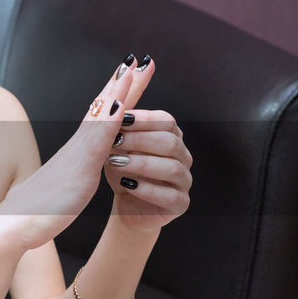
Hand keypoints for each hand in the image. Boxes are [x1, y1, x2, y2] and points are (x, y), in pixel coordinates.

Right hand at [0, 58, 138, 249]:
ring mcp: (77, 155)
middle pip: (103, 107)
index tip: (132, 72)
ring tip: (132, 67)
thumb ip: (75, 171)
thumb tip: (80, 165)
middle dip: (123, 82)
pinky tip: (122, 104)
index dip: (118, 94)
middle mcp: (77, 146)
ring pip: (101, 116)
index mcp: (78, 151)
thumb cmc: (37, 209)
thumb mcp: (66, 185)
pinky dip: (111, 119)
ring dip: (118, 90)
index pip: (102, 116)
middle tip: (139, 58)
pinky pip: (98, 140)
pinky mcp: (79, 170)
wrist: (13, 225)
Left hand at [105, 97, 191, 233]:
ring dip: (141, 163)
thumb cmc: (121, 171)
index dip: (143, 119)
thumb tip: (113, 92)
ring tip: (115, 163)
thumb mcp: (115, 145)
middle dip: (139, 140)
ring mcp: (184, 181)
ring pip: (172, 167)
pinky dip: (147, 189)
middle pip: (170, 141)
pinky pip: (170, 195)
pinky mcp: (180, 204)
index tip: (119, 119)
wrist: (125, 206)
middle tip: (113, 142)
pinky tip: (127, 185)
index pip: (166, 121)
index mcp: (170, 137)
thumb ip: (118, 123)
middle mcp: (182, 156)